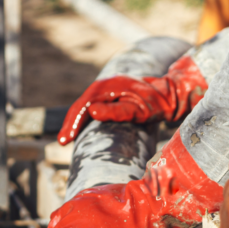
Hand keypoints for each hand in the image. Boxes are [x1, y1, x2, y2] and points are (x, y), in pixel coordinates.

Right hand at [57, 56, 208, 144]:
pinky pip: (91, 106)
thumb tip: (91, 111)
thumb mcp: (137, 110)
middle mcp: (104, 85)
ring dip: (74, 121)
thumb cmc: (154, 105)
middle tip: (62, 142)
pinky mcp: (109, 94)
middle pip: (80, 105)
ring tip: (66, 138)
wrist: (167, 94)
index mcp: (108, 87)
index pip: (83, 105)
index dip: (73, 123)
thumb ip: (115, 111)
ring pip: (84, 105)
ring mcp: (106, 88)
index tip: (65, 139)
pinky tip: (79, 129)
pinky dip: (83, 118)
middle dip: (70, 124)